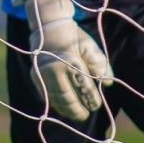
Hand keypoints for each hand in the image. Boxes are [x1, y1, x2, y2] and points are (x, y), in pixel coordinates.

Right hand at [26, 0, 112, 119]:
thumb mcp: (90, 46)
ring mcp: (42, 74)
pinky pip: (46, 94)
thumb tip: (108, 83)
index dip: (90, 99)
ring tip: (76, 115)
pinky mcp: (36, 76)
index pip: (83, 87)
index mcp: (71, 62)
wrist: (48, 27)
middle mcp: (54, 70)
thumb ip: (100, 64)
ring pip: (55, 98)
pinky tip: (63, 108)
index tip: (95, 105)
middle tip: (85, 116)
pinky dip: (55, 103)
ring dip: (66, 109)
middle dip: (77, 109)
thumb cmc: (73, 37)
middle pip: (67, 97)